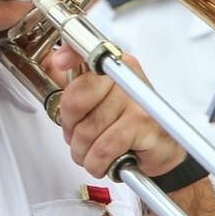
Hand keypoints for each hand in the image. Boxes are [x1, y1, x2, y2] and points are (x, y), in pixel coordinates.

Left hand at [42, 44, 185, 179]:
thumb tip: (51, 62)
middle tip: (80, 137)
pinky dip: (98, 163)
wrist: (162, 151)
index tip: (59, 62)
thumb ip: (74, 84)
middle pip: (76, 99)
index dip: (70, 55)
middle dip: (71, 129)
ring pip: (87, 131)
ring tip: (95, 153)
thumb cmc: (129, 127)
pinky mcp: (143, 124)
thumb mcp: (99, 103)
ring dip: (84, 153)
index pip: (88, 52)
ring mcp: (137, 100)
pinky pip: (103, 148)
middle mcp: (127, 77)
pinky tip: (105, 162)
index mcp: (116, 65)